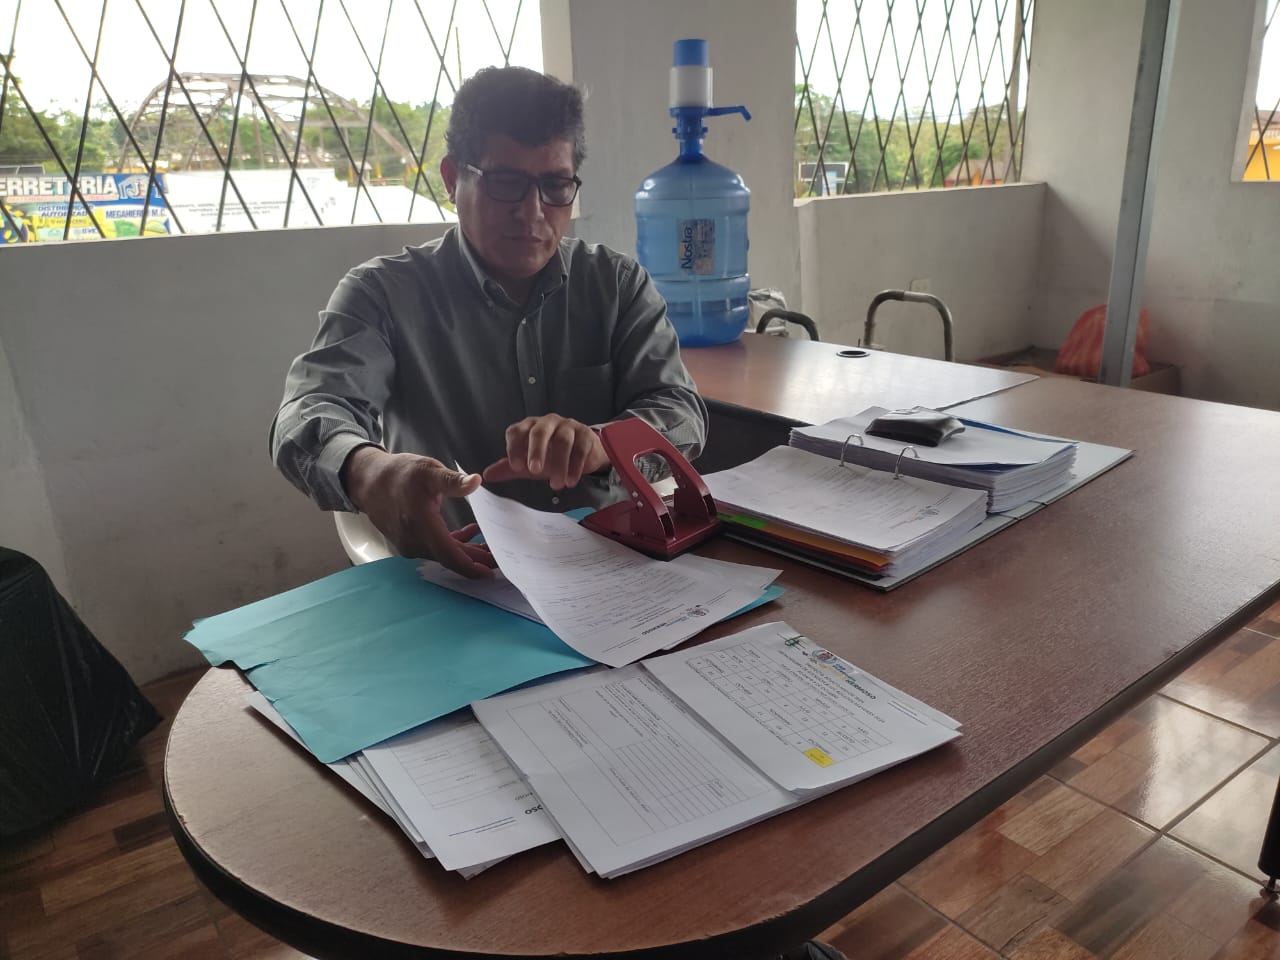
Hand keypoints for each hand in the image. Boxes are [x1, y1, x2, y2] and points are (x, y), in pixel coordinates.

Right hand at [341, 446, 495, 577]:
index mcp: (421, 525)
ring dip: (466, 551)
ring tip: (489, 545)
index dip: (471, 567)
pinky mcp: (409, 542)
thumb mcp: (428, 470)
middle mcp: (414, 540)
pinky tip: (469, 533)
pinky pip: (435, 548)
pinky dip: (453, 544)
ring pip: (444, 554)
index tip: (490, 574)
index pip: (449, 555)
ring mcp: (410, 544)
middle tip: (500, 558)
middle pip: (450, 558)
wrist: (368, 480)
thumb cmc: (398, 474)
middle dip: (475, 560)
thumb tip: (476, 482)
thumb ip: (453, 480)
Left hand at [481, 414, 609, 490]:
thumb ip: (509, 468)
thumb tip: (487, 474)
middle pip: (539, 431)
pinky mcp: (586, 435)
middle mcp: (547, 422)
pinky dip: (575, 466)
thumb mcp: (529, 464)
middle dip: (536, 451)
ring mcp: (568, 426)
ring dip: (559, 463)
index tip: (515, 466)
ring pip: (562, 440)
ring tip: (556, 484)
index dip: (514, 447)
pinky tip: (571, 481)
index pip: (517, 431)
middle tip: (535, 471)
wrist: (584, 454)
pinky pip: (580, 448)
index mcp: (529, 427)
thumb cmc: (552, 456)